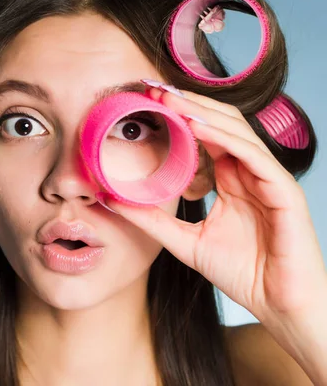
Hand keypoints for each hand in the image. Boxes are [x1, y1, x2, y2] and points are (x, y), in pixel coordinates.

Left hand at [101, 82, 326, 325]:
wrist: (279, 304)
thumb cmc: (241, 272)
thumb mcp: (184, 242)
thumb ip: (151, 220)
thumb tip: (110, 200)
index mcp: (231, 179)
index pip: (205, 137)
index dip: (178, 117)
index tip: (145, 102)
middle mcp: (250, 172)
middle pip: (219, 124)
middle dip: (186, 104)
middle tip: (151, 88)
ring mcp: (268, 178)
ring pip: (236, 132)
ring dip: (201, 112)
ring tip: (169, 98)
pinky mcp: (284, 191)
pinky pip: (254, 156)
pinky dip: (226, 139)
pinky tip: (198, 127)